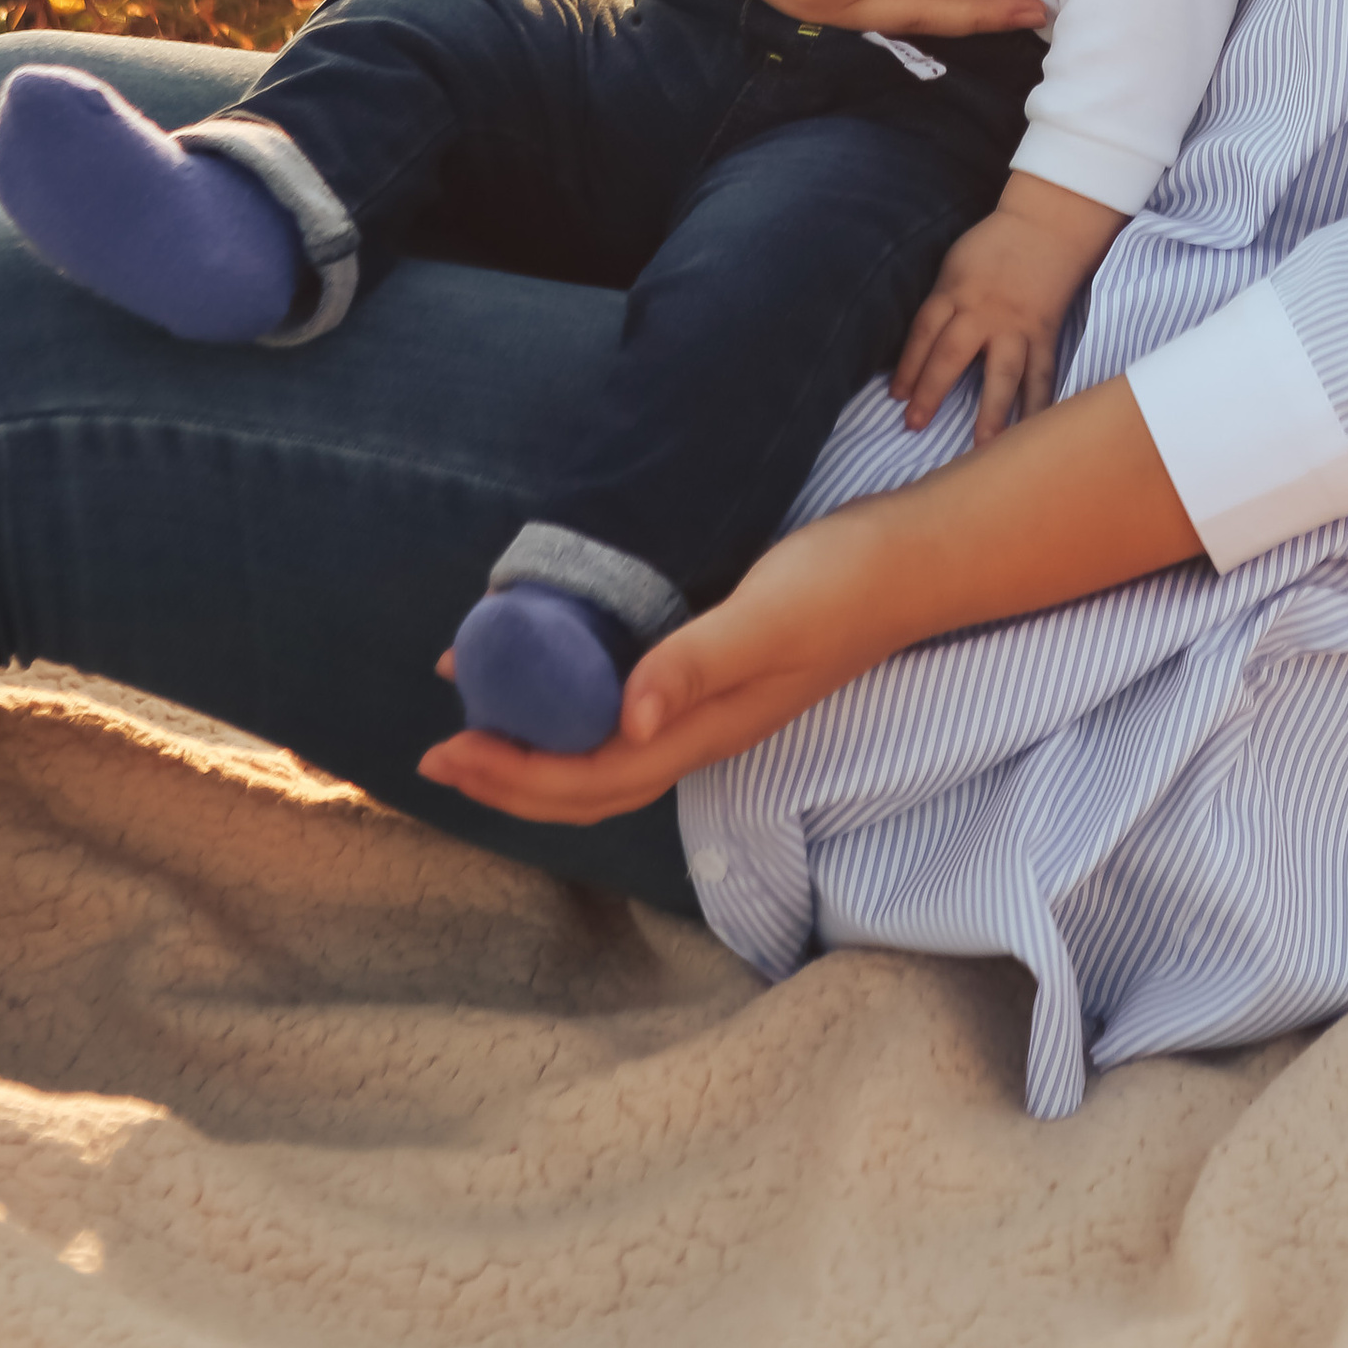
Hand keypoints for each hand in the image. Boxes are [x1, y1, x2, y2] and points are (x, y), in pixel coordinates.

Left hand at [419, 506, 893, 824]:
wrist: (911, 564)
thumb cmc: (842, 585)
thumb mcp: (768, 615)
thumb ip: (697, 664)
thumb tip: (624, 721)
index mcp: (705, 730)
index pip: (589, 778)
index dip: (514, 775)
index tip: (449, 747)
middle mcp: (701, 730)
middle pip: (588, 783)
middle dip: (507, 777)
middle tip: (437, 750)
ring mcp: (711, 705)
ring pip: (604, 752)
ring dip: (534, 748)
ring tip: (476, 716)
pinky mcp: (716, 671)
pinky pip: (625, 709)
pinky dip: (573, 703)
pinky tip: (554, 668)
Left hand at [893, 179, 1126, 438]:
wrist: (1047, 225)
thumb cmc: (995, 244)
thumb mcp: (954, 265)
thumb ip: (941, 302)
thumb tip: (923, 343)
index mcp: (955, 292)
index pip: (924, 333)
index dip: (907, 366)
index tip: (895, 396)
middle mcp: (984, 313)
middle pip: (952, 355)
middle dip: (931, 391)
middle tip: (914, 424)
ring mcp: (1017, 326)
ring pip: (1002, 373)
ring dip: (992, 411)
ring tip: (983, 446)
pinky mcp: (1045, 334)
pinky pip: (1042, 374)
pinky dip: (1040, 404)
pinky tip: (1035, 432)